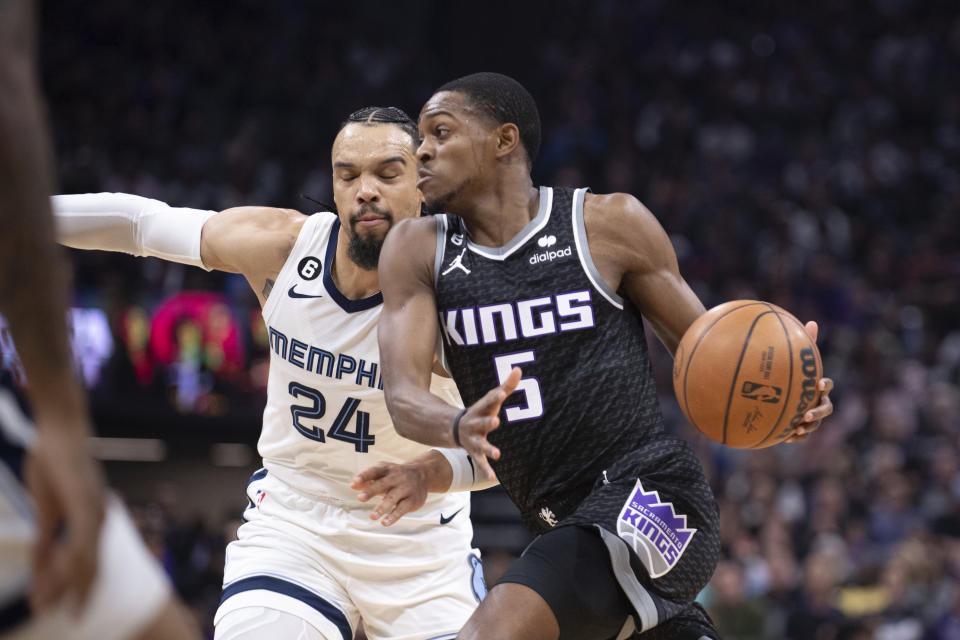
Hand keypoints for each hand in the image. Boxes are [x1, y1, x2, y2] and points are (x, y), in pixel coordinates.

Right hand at [25, 427, 104, 613]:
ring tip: (43, 603)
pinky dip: (69, 561)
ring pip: (85, 558)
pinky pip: (80, 540)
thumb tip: (42, 564)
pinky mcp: (86, 503)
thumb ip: (47, 537)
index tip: (62, 609)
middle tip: (54, 615)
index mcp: (93, 520)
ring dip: (64, 583)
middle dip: (71, 593)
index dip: (75, 587)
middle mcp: (100, 518)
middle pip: (90, 566)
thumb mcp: (47, 508)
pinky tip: (54, 575)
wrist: (60, 431)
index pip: (87, 562)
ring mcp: (95, 511)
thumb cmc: (53, 464)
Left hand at [352, 462, 428, 525]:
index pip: (375, 471)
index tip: (356, 481)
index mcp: (387, 469)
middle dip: (372, 490)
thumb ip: (367, 480)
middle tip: (360, 498)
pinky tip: (385, 522)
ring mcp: (405, 488)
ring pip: (392, 498)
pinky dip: (393, 516)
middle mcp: (396, 477)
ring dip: (382, 507)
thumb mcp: (383, 474)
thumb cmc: (396, 475)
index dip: (365, 475)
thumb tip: (352, 485)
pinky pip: (402, 509)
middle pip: (383, 484)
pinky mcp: (412, 500)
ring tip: (372, 516)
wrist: (422, 475)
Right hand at [456, 367, 521, 481]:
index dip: (495, 396)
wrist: (456, 428)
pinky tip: (494, 478)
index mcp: (481, 409)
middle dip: (487, 423)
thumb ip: (506, 385)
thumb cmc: (482, 412)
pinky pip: (481, 462)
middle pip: (482, 423)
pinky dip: (486, 470)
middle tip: (495, 422)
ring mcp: (474, 439)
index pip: (489, 401)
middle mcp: (476, 424)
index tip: (502, 393)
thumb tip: (519, 369)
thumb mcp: (491, 399)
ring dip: (489, 449)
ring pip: (481, 445)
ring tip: (498, 454)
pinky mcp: (475, 452)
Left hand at [786, 321, 834, 442]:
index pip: (827, 385)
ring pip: (814, 425)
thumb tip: (811, 321)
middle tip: (807, 414)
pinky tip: (785, 438)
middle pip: (826, 409)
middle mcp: (817, 402)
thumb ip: (804, 344)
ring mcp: (811, 417)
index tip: (818, 384)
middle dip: (818, 412)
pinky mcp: (799, 428)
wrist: (779, 397)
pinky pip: (801, 436)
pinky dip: (795, 437)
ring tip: (796, 429)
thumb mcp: (796, 361)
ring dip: (808, 428)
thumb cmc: (792, 375)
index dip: (825, 385)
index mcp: (818, 387)